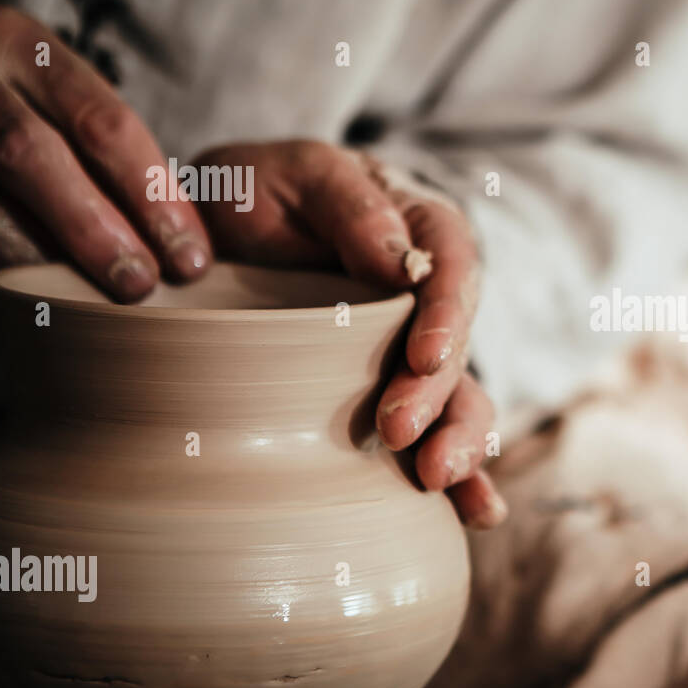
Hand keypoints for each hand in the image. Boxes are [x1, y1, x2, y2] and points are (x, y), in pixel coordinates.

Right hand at [0, 6, 210, 298]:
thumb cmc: (11, 104)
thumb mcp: (50, 97)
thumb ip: (103, 151)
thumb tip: (181, 242)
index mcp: (21, 44)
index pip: (104, 123)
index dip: (154, 197)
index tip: (190, 258)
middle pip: (34, 153)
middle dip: (95, 227)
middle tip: (140, 285)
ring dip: (37, 252)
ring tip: (85, 299)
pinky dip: (1, 255)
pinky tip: (34, 292)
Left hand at [191, 139, 506, 528]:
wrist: (214, 233)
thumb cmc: (255, 191)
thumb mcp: (290, 173)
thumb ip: (348, 204)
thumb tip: (400, 261)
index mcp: (418, 229)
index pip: (452, 267)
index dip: (447, 315)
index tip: (426, 358)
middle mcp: (428, 297)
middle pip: (458, 347)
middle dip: (438, 397)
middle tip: (398, 434)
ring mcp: (413, 353)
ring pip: (458, 399)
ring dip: (459, 443)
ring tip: (439, 482)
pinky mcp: (393, 397)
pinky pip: (433, 436)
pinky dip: (460, 477)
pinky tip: (473, 514)